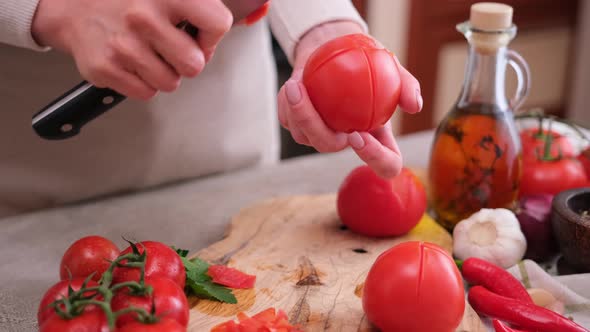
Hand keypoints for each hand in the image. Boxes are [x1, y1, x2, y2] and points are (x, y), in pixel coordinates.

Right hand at [32, 0, 232, 99]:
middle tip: (170, 48)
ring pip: (170, 83)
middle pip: (194, 65)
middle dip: (186, 61)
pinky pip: (146, 92)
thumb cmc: (126, 1)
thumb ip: (197, 8)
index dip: (212, 36)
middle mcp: (144, 17)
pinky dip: (142, 81)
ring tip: (147, 51)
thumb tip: (213, 37)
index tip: (199, 36)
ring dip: (163, 72)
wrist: (73, 5)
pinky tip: (132, 61)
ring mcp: (123, 45)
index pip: (217, 23)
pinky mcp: (106, 68)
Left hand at [278, 22, 422, 177]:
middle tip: (306, 97)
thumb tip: (414, 106)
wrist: (337, 49)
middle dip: (314, 125)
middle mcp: (348, 142)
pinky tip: (291, 84)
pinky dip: (287, 103)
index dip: (374, 158)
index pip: (385, 164)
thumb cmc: (368, 60)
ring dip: (297, 111)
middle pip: (330, 147)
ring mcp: (321, 137)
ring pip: (304, 136)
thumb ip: (405, 85)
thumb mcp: (390, 66)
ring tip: (295, 84)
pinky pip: (290, 122)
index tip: (359, 134)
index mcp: (377, 138)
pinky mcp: (300, 127)